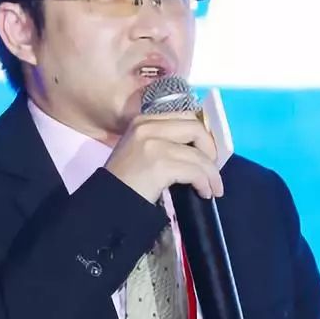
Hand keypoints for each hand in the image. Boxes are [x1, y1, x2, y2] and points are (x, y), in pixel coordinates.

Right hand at [105, 111, 221, 202]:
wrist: (107, 203)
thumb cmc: (124, 181)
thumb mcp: (140, 149)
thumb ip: (164, 140)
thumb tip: (199, 145)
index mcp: (143, 120)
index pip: (184, 115)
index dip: (202, 134)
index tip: (208, 152)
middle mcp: (148, 127)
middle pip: (196, 128)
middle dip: (210, 150)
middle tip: (213, 169)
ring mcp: (153, 144)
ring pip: (198, 154)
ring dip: (211, 173)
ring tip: (213, 188)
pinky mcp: (160, 164)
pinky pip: (195, 171)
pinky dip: (205, 182)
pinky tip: (204, 192)